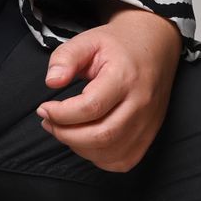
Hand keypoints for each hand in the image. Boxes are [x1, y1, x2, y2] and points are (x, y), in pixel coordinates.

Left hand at [35, 5, 181, 171]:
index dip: (61, 114)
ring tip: (63, 129)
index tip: (44, 108)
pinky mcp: (150, 135)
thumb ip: (66, 58)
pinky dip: (99, 157)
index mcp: (125, 77)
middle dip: (66, 134)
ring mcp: (148, 123)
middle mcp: (141, 104)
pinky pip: (123, 160)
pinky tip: (85, 141)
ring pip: (111, 152)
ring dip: (79, 147)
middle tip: (49, 121)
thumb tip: (51, 82)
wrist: (156, 45)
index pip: (91, 107)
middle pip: (101, 135)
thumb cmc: (118, 44)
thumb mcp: (88, 39)